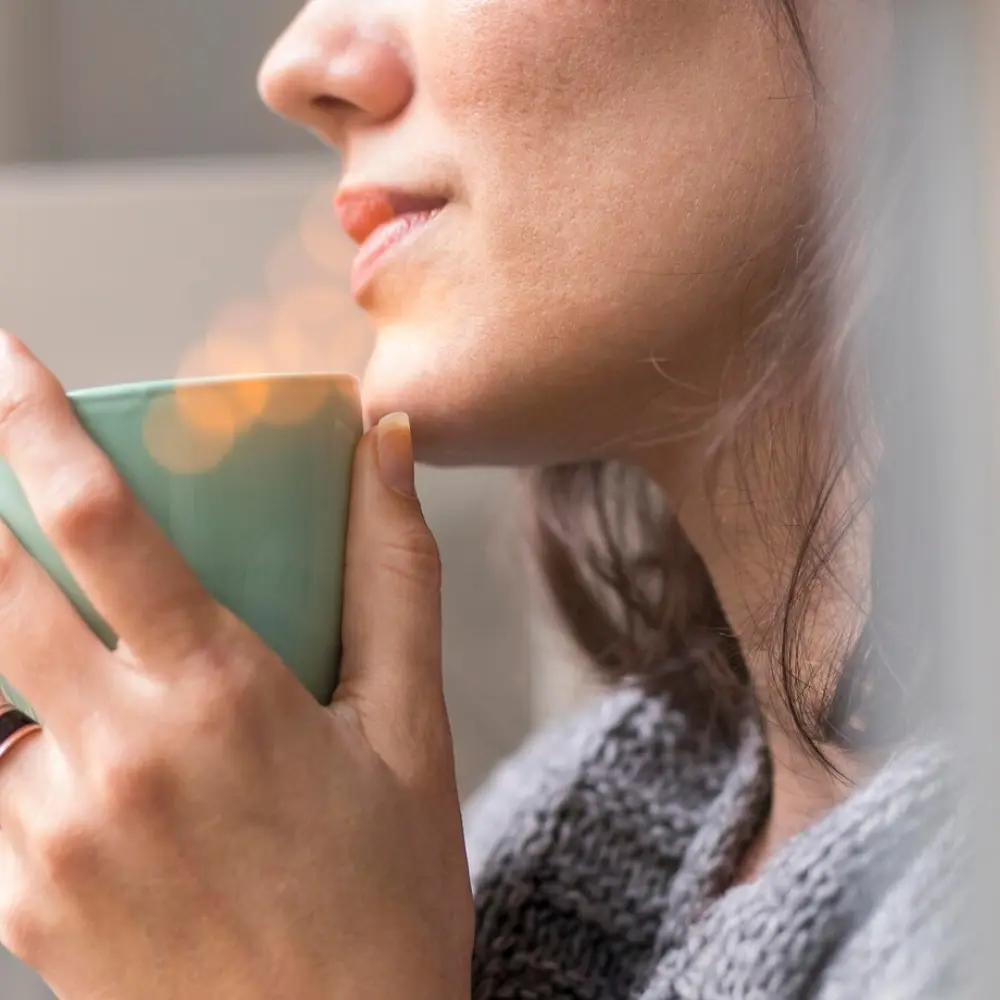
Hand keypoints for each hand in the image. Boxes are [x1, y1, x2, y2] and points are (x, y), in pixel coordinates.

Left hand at [0, 335, 472, 999]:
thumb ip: (395, 576)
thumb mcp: (412, 730)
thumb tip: (386, 450)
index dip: (34, 425)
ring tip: (73, 637)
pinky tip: (83, 750)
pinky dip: (16, 738)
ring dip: (2, 636)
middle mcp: (115, 756)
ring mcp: (49, 836)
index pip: (100, 526)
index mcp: (217, 697)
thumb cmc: (386, 895)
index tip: (4, 356)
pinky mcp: (16, 903)